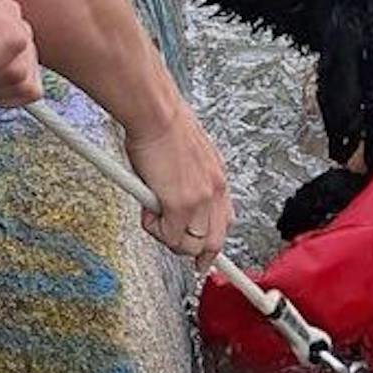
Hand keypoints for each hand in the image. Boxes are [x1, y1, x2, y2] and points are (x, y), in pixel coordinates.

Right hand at [126, 102, 230, 267]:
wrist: (155, 114)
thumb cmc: (163, 128)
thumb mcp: (188, 158)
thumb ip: (189, 183)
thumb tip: (174, 201)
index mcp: (218, 179)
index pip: (225, 223)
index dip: (213, 245)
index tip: (206, 258)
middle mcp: (214, 192)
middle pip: (212, 242)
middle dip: (192, 253)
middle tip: (173, 244)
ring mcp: (199, 201)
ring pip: (189, 245)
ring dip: (168, 237)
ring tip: (153, 216)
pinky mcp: (179, 205)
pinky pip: (169, 236)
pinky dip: (155, 229)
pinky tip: (147, 209)